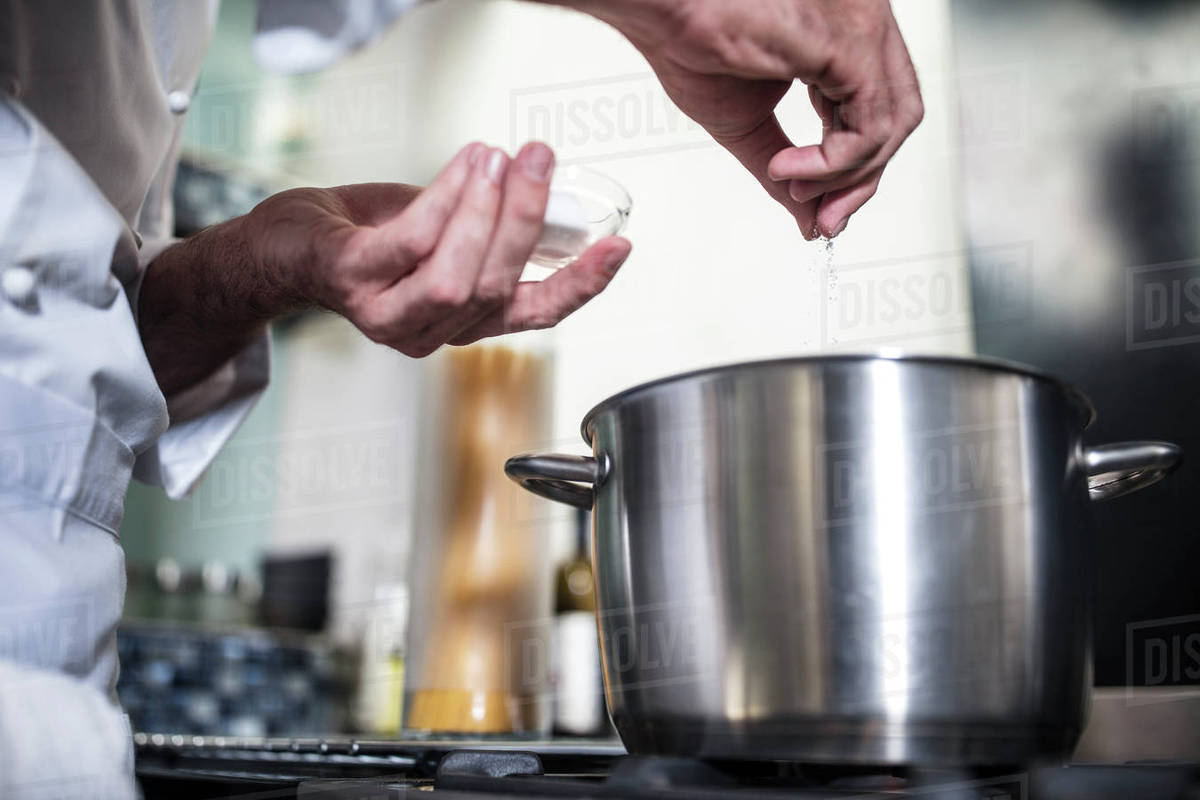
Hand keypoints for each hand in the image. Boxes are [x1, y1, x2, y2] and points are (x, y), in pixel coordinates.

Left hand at [245, 142, 630, 357]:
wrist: (281, 247)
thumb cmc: (365, 238)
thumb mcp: (438, 232)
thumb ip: (486, 226)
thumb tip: (539, 190)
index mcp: (464, 321)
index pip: (535, 314)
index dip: (581, 284)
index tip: (618, 247)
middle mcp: (431, 331)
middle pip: (498, 288)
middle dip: (527, 220)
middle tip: (539, 160)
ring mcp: (388, 316)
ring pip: (458, 277)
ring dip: (485, 211)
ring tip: (496, 158)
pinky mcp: (351, 284)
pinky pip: (410, 243)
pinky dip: (444, 199)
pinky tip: (462, 166)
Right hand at [569, 0, 922, 238]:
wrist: (664, 15)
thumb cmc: (691, 46)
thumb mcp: (751, 129)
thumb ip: (789, 174)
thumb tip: (810, 220)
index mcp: (843, 40)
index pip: (878, 113)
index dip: (855, 171)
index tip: (822, 212)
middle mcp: (862, 27)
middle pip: (898, 119)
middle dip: (860, 180)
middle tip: (824, 217)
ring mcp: (862, 29)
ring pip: (890, 126)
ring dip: (842, 177)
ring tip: (793, 185)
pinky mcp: (852, 43)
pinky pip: (869, 125)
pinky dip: (833, 163)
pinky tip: (787, 168)